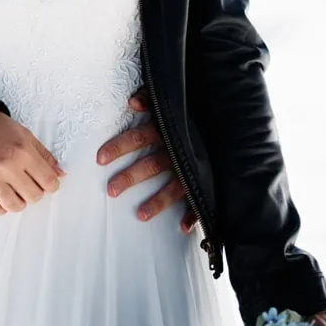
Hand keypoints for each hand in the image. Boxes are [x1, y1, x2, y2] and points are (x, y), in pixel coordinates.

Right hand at [0, 109, 64, 214]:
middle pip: (34, 196)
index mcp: (23, 152)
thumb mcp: (26, 135)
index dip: (52, 185)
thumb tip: (60, 174)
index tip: (47, 183)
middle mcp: (7, 166)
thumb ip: (44, 156)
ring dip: (19, 202)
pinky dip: (1, 207)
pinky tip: (2, 197)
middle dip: (35, 193)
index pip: (49, 181)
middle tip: (30, 185)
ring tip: (16, 193)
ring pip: (15, 206)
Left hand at [97, 89, 195, 232]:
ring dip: (157, 201)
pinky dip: (194, 214)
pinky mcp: (206, 178)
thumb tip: (133, 101)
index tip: (99, 159)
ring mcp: (191, 167)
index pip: (139, 137)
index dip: (120, 146)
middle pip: (151, 165)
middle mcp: (176, 150)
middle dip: (131, 178)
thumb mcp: (170, 101)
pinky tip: (184, 227)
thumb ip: (150, 98)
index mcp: (165, 130)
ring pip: (173, 187)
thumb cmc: (189, 113)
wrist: (226, 117)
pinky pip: (200, 199)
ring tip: (140, 215)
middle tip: (111, 190)